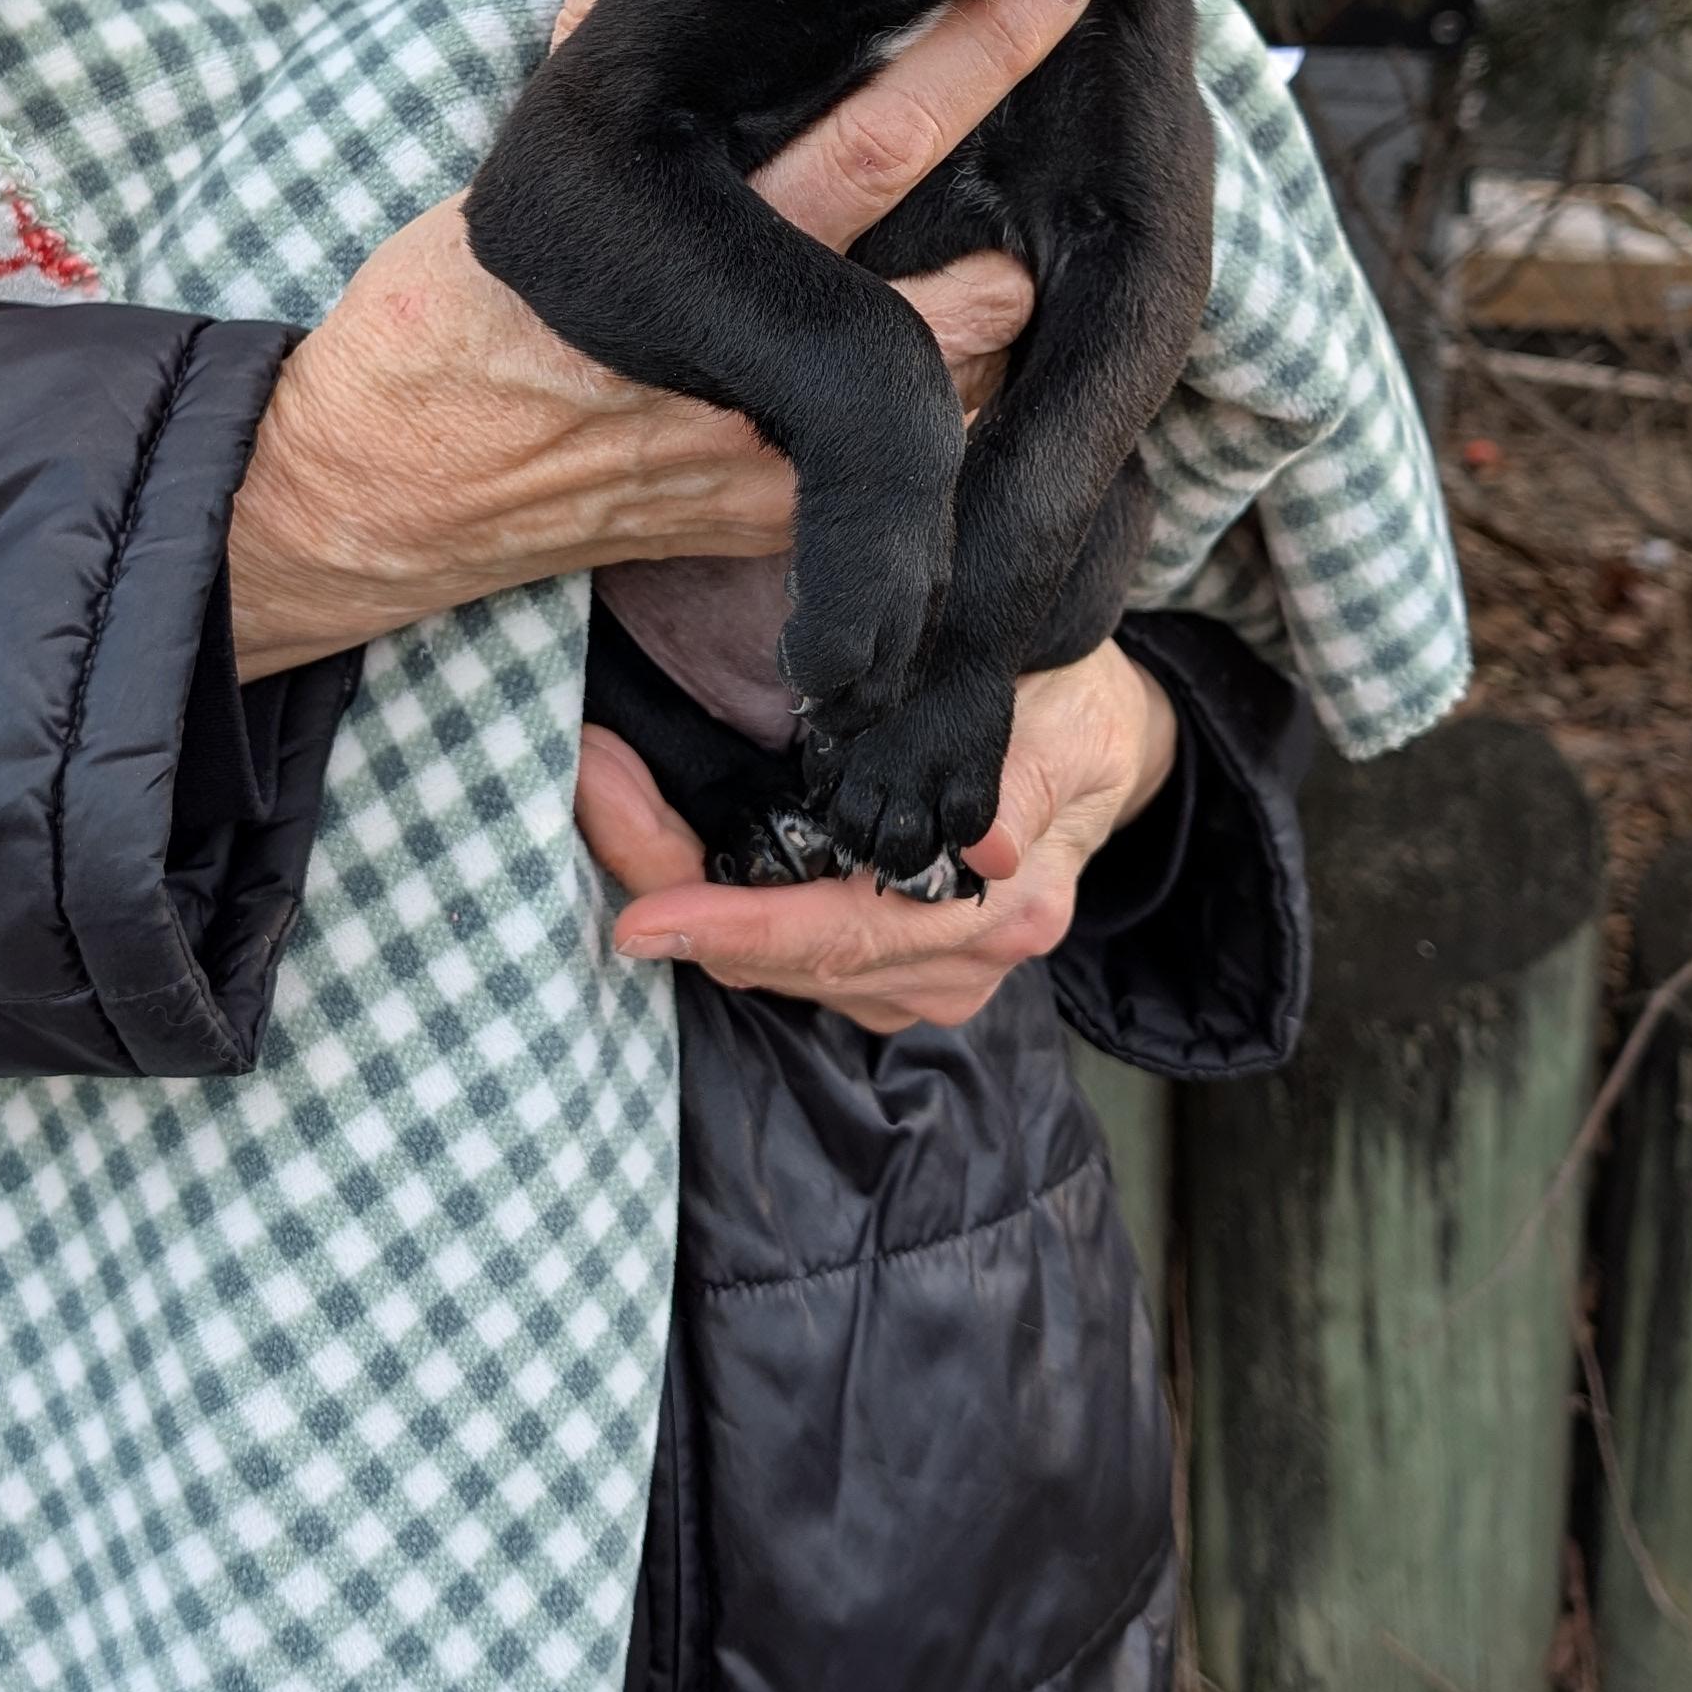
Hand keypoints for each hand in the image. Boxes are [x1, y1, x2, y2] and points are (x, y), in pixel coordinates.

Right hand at [227, 0, 1091, 674]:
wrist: (382, 484)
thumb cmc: (450, 314)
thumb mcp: (524, 158)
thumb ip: (591, 26)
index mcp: (698, 240)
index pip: (882, 134)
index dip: (984, 55)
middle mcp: (750, 358)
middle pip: (969, 295)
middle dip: (1019, 240)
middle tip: (1037, 185)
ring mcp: (768, 456)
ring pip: (956, 396)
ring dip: (981, 340)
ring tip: (976, 286)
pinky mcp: (764, 529)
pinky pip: (896, 479)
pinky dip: (920, 427)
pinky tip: (910, 389)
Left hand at [575, 642, 1179, 1031]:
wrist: (1104, 748)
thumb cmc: (1077, 713)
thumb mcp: (1068, 720)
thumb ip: (1024, 778)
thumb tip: (994, 849)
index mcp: (996, 911)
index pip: (842, 938)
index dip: (736, 930)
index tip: (640, 917)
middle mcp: (946, 965)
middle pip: (776, 957)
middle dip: (666, 882)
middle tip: (587, 782)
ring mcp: (909, 978)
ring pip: (760, 961)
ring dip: (671, 882)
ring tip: (600, 779)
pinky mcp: (877, 967)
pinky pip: (771, 950)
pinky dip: (704, 896)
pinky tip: (646, 824)